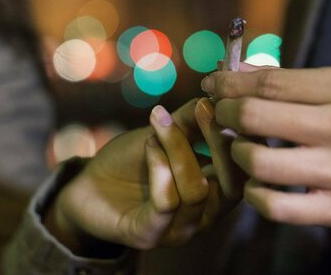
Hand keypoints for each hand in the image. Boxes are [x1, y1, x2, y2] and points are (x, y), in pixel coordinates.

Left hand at [48, 98, 242, 250]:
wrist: (86, 185)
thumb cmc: (130, 161)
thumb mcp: (165, 134)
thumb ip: (192, 120)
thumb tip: (219, 94)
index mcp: (217, 194)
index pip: (245, 171)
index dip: (242, 137)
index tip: (227, 100)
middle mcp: (206, 217)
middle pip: (232, 186)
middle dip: (219, 143)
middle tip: (203, 107)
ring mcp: (179, 231)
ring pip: (196, 190)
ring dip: (177, 148)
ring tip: (157, 124)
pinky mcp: (149, 236)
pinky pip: (166, 202)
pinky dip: (159, 166)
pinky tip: (148, 144)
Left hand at [202, 65, 330, 271]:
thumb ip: (297, 82)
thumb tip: (238, 73)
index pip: (270, 82)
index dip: (230, 83)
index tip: (212, 83)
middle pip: (256, 116)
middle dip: (224, 113)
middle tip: (219, 114)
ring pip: (260, 163)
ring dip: (236, 153)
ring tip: (240, 148)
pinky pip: (277, 206)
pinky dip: (254, 196)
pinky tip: (254, 185)